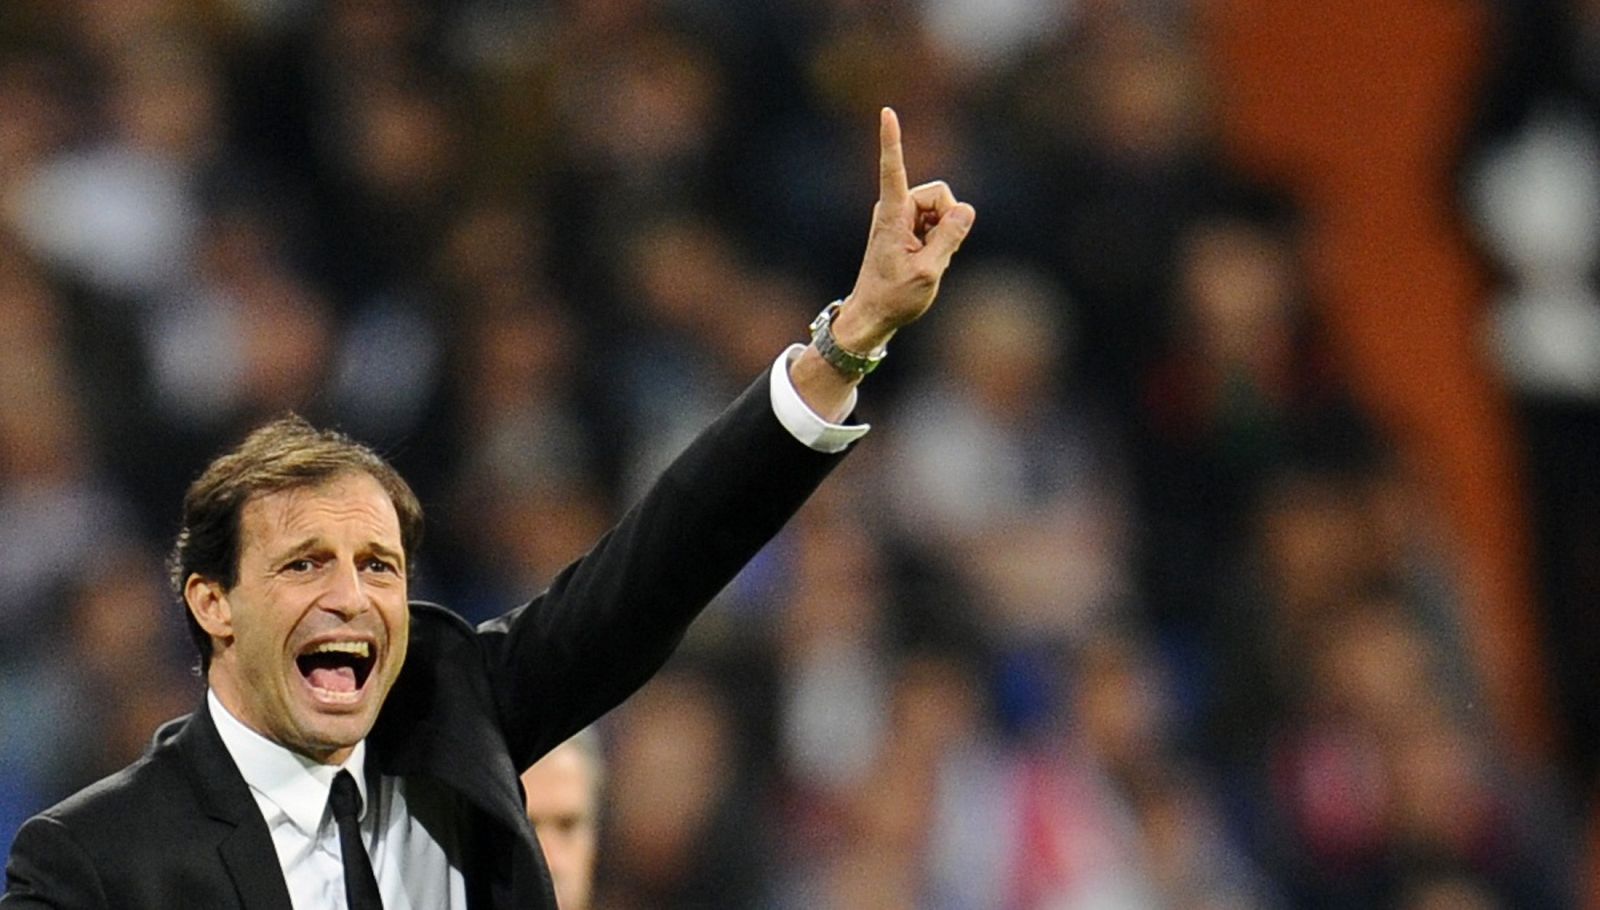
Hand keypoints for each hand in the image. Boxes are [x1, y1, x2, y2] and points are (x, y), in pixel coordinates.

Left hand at [831, 107, 976, 353]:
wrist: (874, 314)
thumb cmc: (894, 297)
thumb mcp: (928, 272)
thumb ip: (950, 238)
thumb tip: (966, 209)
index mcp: (893, 215)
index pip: (893, 170)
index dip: (893, 141)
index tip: (886, 111)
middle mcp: (896, 208)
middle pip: (940, 195)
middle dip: (948, 220)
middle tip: (934, 253)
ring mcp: (902, 216)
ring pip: (943, 209)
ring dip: (944, 233)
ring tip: (925, 259)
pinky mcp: (909, 225)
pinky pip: (940, 222)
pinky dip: (941, 239)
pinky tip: (927, 258)